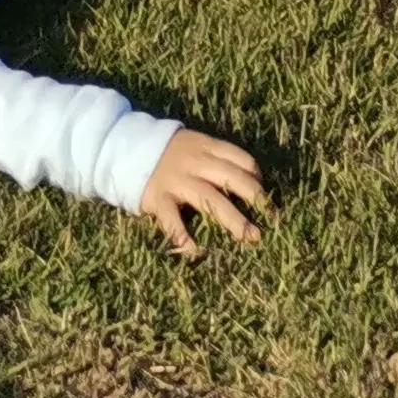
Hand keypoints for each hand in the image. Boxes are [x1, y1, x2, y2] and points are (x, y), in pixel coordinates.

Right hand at [137, 128, 264, 258]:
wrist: (124, 148)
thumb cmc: (168, 153)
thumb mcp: (193, 146)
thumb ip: (216, 159)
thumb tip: (251, 180)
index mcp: (205, 146)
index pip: (240, 159)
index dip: (257, 177)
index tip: (265, 196)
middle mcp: (194, 162)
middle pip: (232, 178)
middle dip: (256, 199)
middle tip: (272, 219)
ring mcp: (177, 180)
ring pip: (211, 200)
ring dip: (234, 220)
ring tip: (251, 238)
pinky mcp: (159, 197)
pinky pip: (174, 220)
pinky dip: (185, 236)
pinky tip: (197, 251)